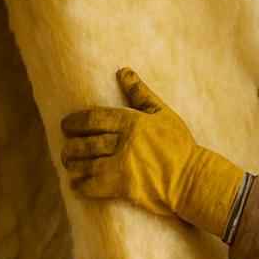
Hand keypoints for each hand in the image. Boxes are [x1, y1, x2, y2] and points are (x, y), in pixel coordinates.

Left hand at [61, 68, 244, 235]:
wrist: (192, 178)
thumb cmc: (179, 145)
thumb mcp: (163, 114)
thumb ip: (140, 94)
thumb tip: (123, 71)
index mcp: (132, 122)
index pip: (93, 118)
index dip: (74, 122)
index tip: (66, 125)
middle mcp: (124, 142)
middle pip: (85, 143)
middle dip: (71, 146)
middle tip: (66, 149)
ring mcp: (122, 165)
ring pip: (85, 164)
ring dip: (73, 165)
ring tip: (69, 165)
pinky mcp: (124, 187)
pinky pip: (92, 186)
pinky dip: (81, 185)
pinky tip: (76, 184)